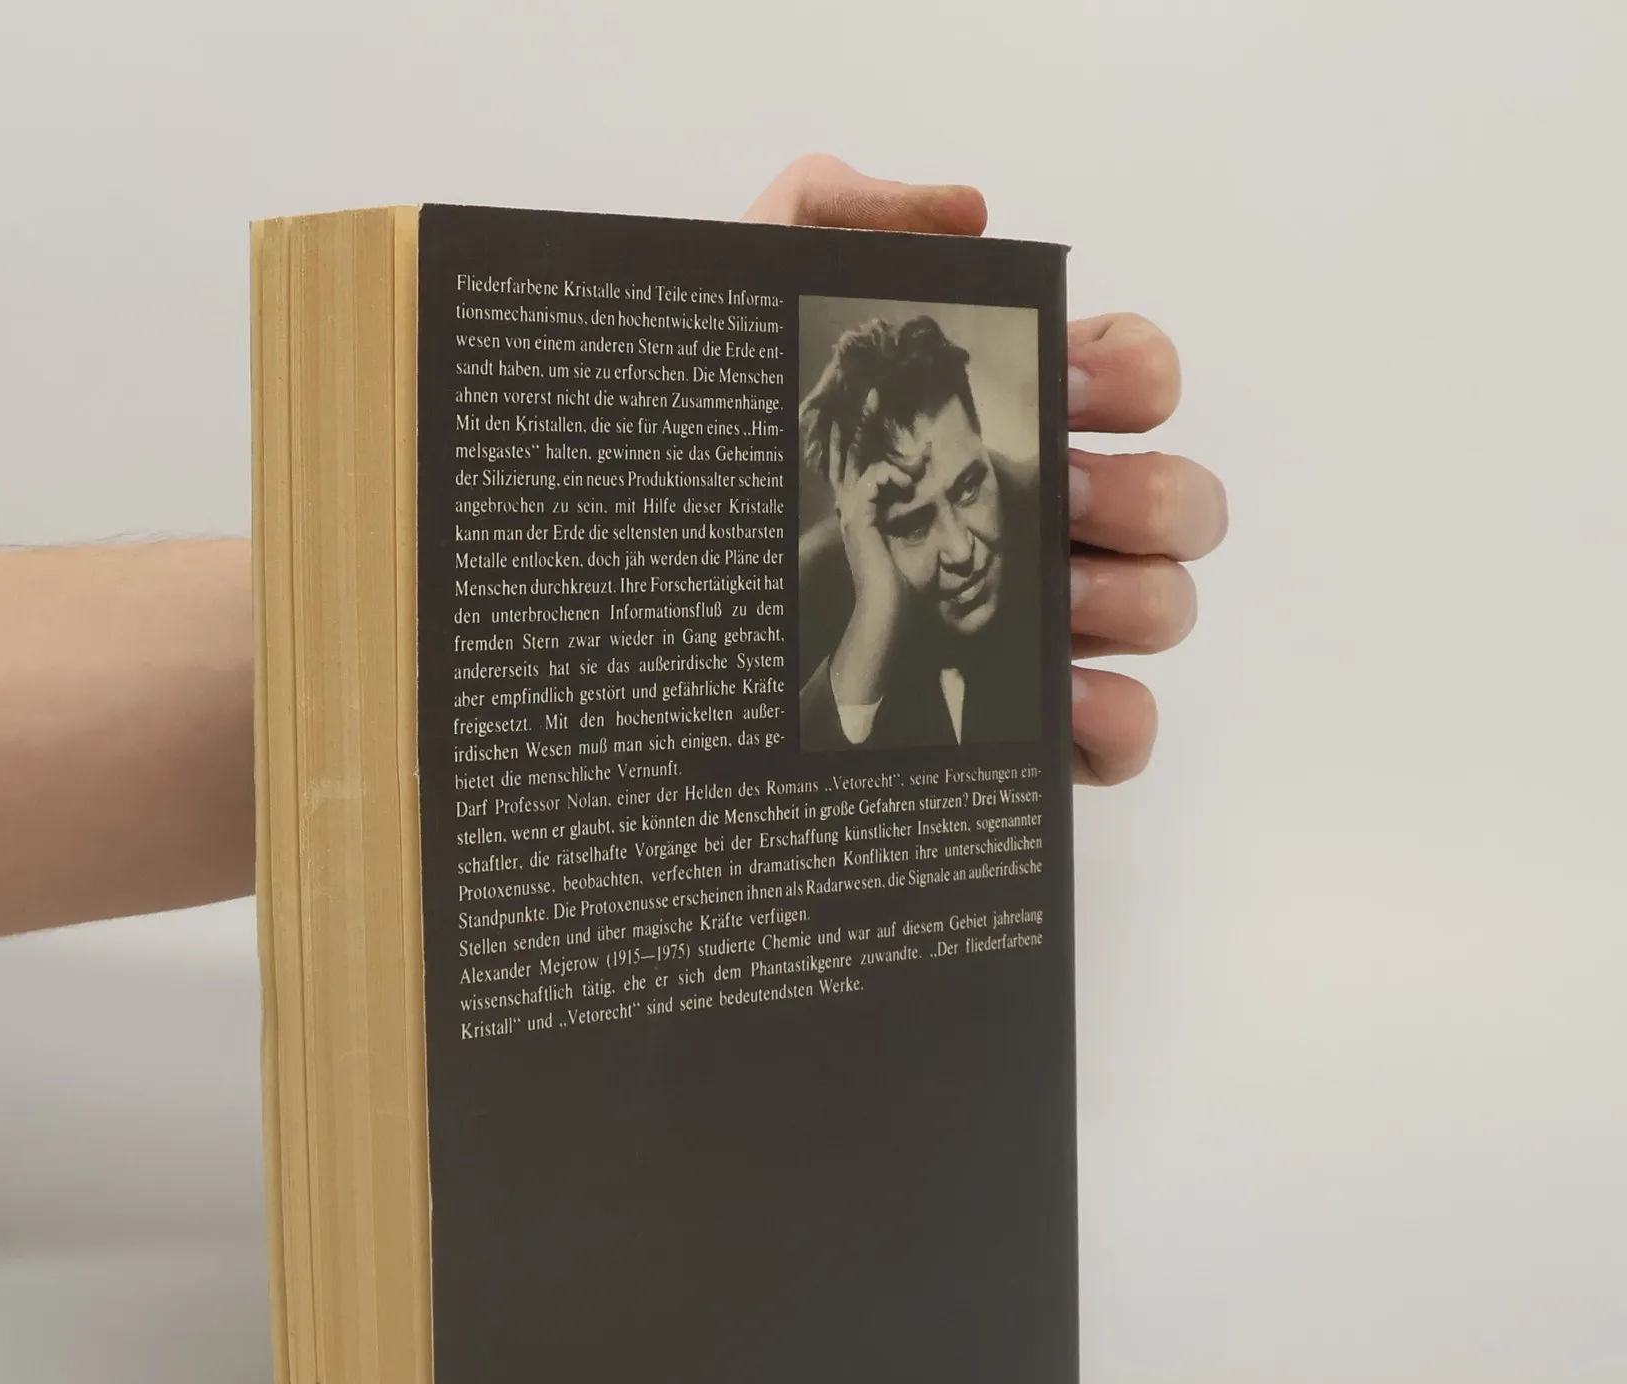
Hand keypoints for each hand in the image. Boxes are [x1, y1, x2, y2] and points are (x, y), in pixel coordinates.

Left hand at [745, 155, 1228, 784]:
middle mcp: (1035, 525)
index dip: (1131, 375)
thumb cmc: (707, 475)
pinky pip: (1121, 728)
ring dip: (1134, 597)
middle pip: (1173, 500)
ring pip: (1163, 607)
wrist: (651, 629)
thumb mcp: (740, 317)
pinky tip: (1059, 696)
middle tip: (1057, 504)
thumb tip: (969, 215)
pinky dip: (1118, 713)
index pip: (1130, 379)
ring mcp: (1035, 627)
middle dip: (1144, 494)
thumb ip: (830, 215)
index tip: (1069, 391)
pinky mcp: (1018, 724)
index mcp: (995, 428)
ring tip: (1048, 602)